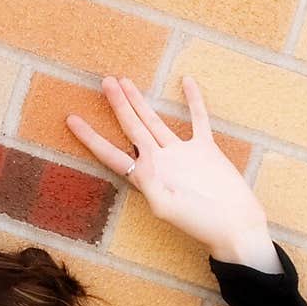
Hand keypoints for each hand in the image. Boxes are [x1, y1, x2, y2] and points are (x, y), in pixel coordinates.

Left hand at [66, 74, 268, 255]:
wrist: (235, 224)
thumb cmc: (201, 222)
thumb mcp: (169, 208)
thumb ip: (151, 187)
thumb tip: (139, 170)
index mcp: (147, 176)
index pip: (112, 154)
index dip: (91, 138)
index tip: (71, 120)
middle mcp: (160, 162)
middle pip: (132, 128)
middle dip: (117, 105)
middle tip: (104, 81)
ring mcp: (182, 154)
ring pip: (155, 121)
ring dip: (140, 101)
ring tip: (124, 81)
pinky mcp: (205, 150)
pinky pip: (198, 120)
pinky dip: (194, 101)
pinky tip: (187, 81)